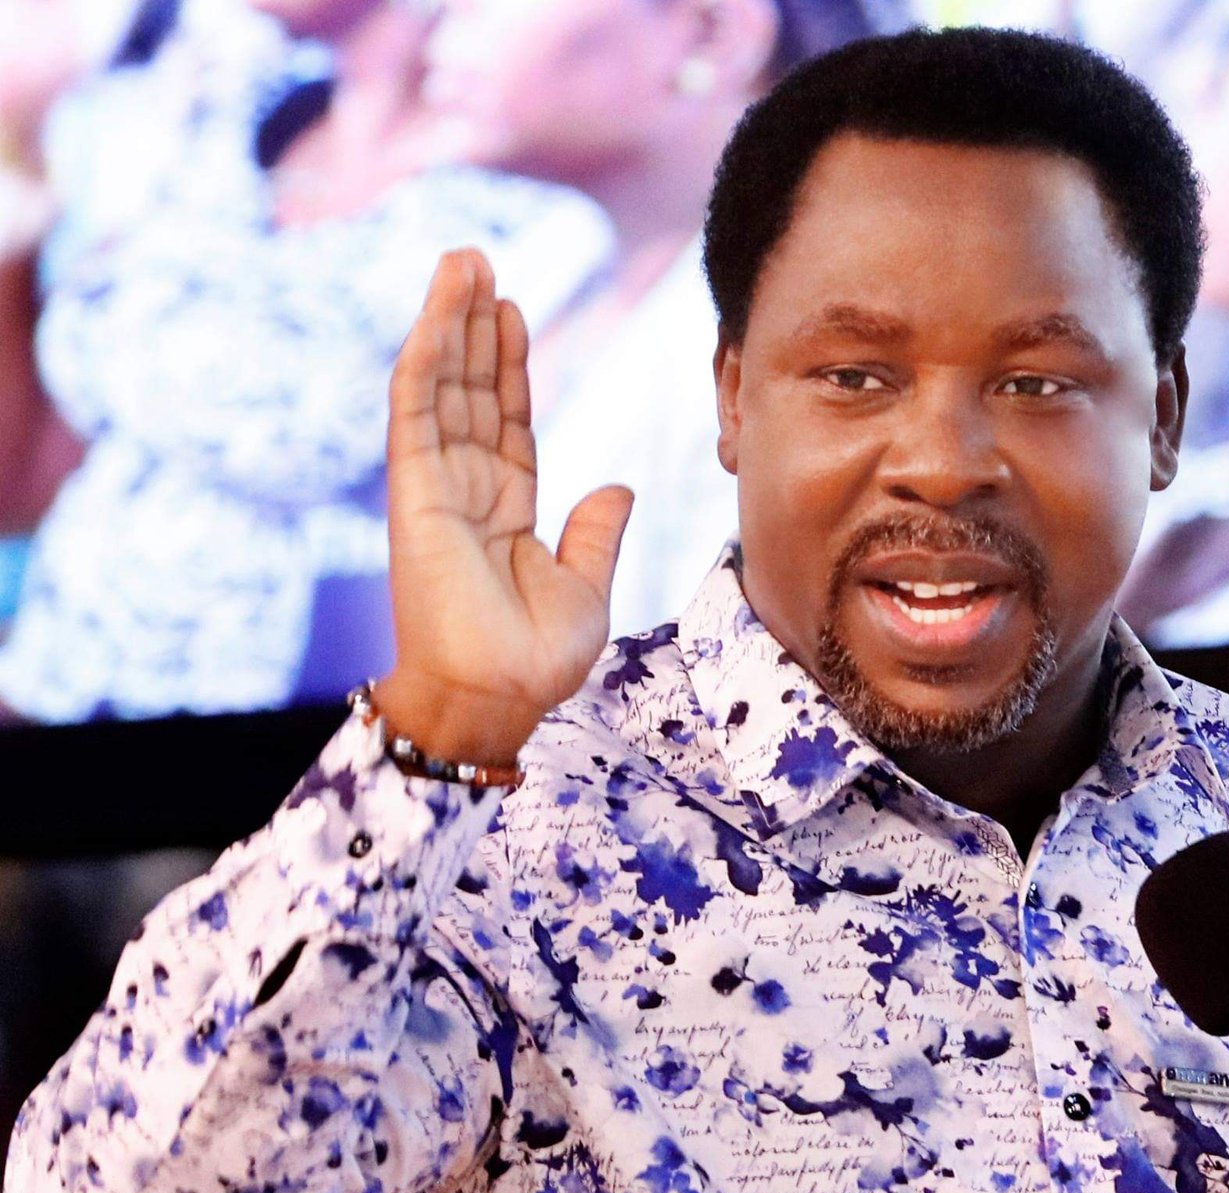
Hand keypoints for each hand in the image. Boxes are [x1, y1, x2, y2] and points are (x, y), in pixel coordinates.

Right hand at [377, 248, 632, 765]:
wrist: (497, 696)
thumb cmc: (536, 661)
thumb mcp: (586, 589)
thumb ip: (596, 534)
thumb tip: (615, 486)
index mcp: (506, 511)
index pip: (506, 421)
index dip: (508, 365)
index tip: (512, 308)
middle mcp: (467, 490)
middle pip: (470, 390)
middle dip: (474, 325)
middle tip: (479, 260)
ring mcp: (437, 487)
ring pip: (442, 387)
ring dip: (449, 322)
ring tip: (462, 260)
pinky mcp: (414, 491)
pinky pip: (417, 410)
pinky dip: (425, 356)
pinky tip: (437, 312)